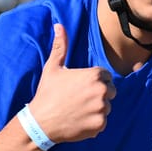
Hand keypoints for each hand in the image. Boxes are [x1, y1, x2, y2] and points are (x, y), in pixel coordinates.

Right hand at [26, 23, 113, 142]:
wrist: (40, 123)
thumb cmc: (47, 93)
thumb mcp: (52, 68)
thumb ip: (61, 46)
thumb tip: (59, 25)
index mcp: (94, 76)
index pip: (106, 76)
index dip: (94, 81)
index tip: (81, 87)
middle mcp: (101, 91)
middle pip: (110, 91)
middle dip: (99, 94)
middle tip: (80, 99)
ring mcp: (102, 109)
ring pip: (107, 107)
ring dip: (97, 109)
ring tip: (78, 110)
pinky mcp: (100, 125)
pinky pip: (103, 122)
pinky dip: (94, 123)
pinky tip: (79, 121)